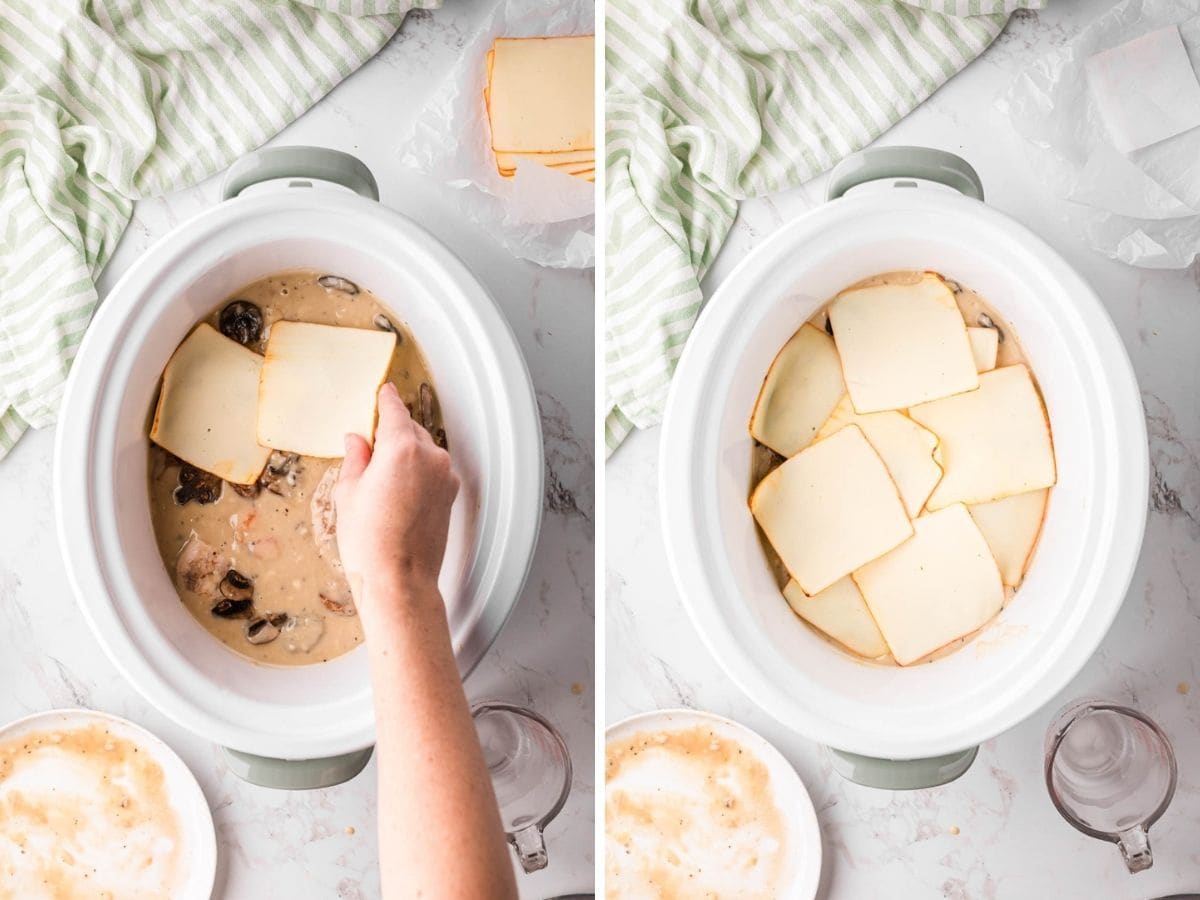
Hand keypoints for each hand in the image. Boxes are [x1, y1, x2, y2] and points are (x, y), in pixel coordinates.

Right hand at [335, 382, 458, 619]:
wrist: (400, 580)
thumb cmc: (370, 541)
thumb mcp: (349, 492)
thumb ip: (356, 458)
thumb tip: (357, 441)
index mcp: (402, 447)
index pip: (394, 410)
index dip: (386, 400)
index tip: (384, 392)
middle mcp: (431, 456)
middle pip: (410, 430)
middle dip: (391, 434)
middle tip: (368, 451)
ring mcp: (445, 476)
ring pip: (424, 451)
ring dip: (406, 455)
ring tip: (380, 482)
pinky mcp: (451, 495)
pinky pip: (433, 471)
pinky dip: (418, 473)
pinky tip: (398, 493)